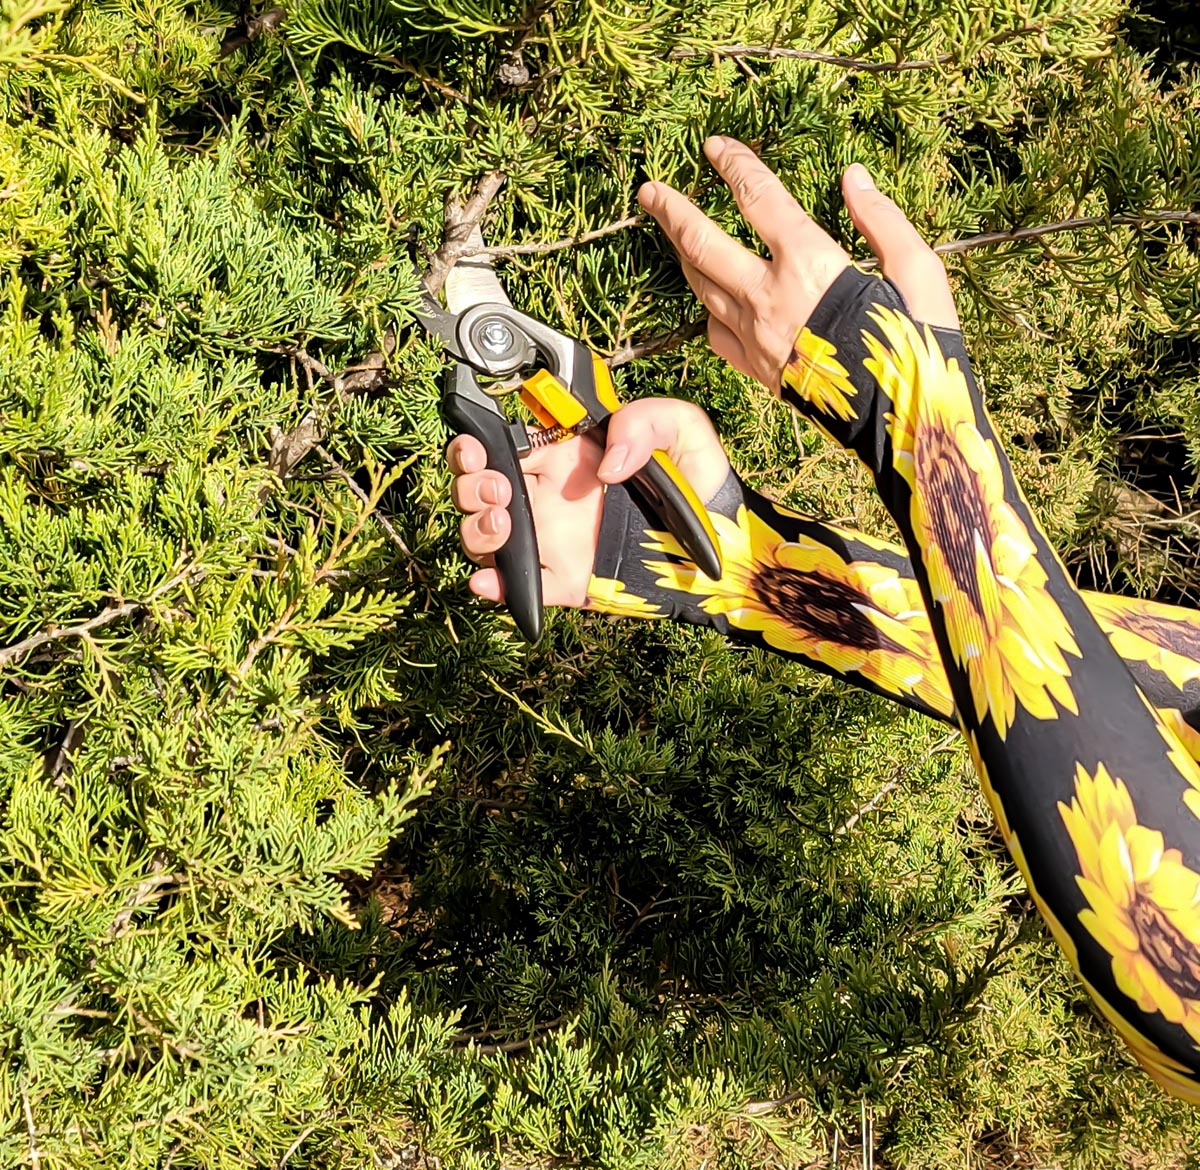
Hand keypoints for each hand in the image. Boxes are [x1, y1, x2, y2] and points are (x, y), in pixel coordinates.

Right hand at [447, 397, 729, 607]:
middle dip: (470, 486)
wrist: (723, 541)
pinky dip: (496, 587)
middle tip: (498, 489)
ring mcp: (552, 541)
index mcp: (566, 457)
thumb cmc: (700, 483)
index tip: (478, 446)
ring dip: (478, 529)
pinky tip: (490, 581)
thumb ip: (645, 421)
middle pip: (480, 490)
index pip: (503, 445)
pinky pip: (520, 587)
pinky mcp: (564, 582)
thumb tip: (608, 462)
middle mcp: (550, 498)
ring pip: (488, 537)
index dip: (478, 445)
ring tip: (503, 523)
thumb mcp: (683, 430)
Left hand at [637, 137, 958, 390]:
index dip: (733, 165)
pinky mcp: (755, 370)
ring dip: (680, 255)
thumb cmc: (917, 345)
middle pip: (703, 244)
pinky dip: (706, 308)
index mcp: (809, 263)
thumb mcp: (919, 270)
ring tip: (669, 234)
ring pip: (701, 287)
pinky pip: (715, 333)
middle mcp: (770, 297)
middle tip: (649, 191)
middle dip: (672, 212)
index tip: (713, 146)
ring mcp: (755, 337)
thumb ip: (882, 220)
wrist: (903, 425)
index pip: (758, 198)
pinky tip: (706, 297)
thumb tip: (853, 178)